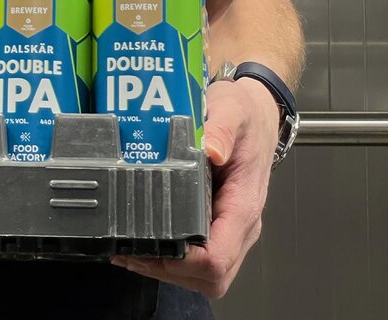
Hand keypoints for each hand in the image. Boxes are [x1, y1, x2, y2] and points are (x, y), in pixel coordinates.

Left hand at [111, 77, 279, 297]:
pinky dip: (172, 261)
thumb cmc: (245, 114)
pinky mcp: (219, 225)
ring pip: (205, 275)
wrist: (258, 114)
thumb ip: (221, 129)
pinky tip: (143, 244)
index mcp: (243, 204)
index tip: (152, 248)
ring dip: (168, 270)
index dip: (185, 262)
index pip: (219, 256)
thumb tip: (211, 150)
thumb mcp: (232, 110)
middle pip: (212, 276)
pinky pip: (200, 259)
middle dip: (170, 271)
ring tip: (130, 251)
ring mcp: (231, 228)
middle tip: (130, 252)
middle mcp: (241, 225)